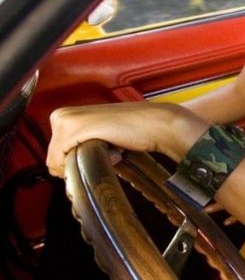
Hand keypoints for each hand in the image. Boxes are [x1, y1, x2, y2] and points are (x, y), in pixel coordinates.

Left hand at [47, 101, 206, 177]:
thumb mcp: (100, 134)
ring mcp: (66, 120)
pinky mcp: (73, 128)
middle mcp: (62, 114)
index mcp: (66, 114)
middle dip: (81, 160)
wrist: (156, 123)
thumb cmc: (136, 129)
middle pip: (53, 157)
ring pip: (56, 161)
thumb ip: (82, 144)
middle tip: (108, 148)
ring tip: (110, 148)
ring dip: (86, 161)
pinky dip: (86, 163)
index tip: (101, 148)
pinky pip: (61, 161)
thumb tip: (68, 165)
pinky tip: (108, 150)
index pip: (54, 152)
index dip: (78, 159)